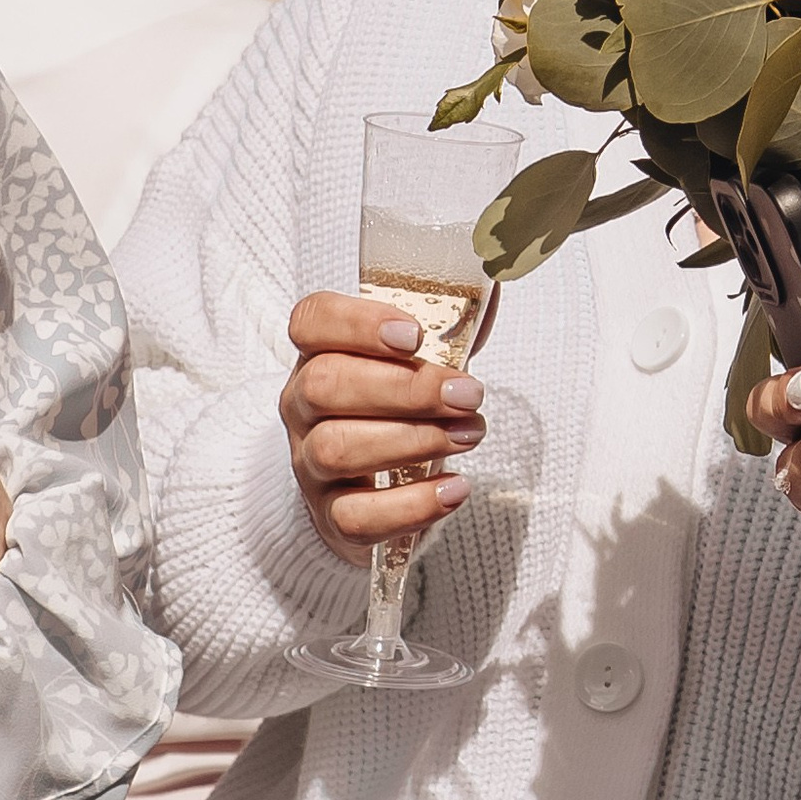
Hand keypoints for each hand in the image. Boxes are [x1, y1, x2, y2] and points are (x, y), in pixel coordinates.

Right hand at [282, 290, 495, 558]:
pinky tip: (454, 489)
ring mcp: (309, 464)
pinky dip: (411, 505)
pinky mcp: (331, 517)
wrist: (363, 490)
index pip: (311, 321)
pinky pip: (355, 517)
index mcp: (318, 354)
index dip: (357, 323)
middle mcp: (302, 406)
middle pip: (324, 385)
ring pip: (336, 449)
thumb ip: (451, 326)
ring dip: (414, 440)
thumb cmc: (396, 409)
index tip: (414, 335)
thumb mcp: (416, 363)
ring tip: (470, 434)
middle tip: (468, 394)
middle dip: (406, 388)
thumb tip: (499, 282)